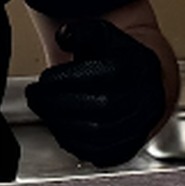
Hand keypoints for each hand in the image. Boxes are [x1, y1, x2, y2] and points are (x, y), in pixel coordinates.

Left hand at [27, 37, 169, 165]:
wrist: (148, 80)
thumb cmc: (121, 58)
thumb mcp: (102, 34)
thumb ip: (81, 32)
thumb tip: (63, 37)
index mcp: (139, 66)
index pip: (103, 73)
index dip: (68, 78)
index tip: (44, 78)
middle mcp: (146, 98)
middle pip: (101, 105)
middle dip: (60, 102)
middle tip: (36, 96)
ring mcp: (141, 125)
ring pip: (100, 133)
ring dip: (63, 124)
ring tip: (44, 110)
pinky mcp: (130, 147)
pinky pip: (101, 153)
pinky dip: (75, 143)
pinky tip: (60, 127)